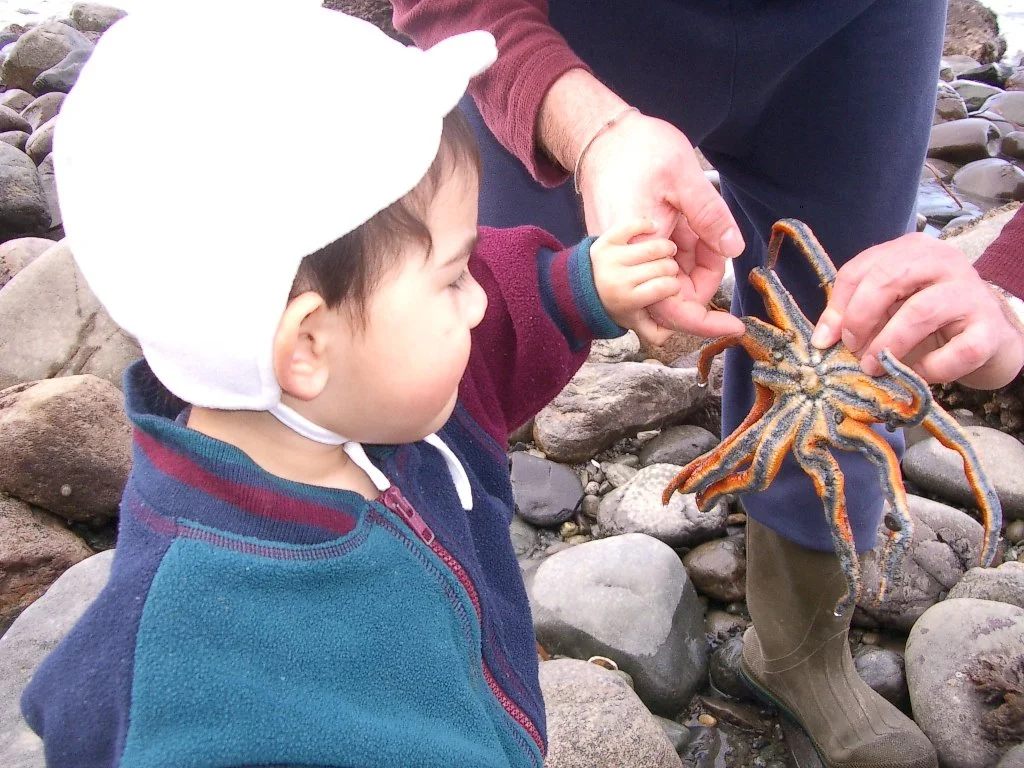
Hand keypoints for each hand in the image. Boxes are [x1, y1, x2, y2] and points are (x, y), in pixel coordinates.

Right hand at [536, 70, 744, 341]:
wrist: (602, 136)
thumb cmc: (638, 149)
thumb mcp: (682, 175)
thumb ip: (709, 215)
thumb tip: (732, 249)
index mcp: (638, 246)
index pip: (669, 304)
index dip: (701, 322)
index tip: (734, 326)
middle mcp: (628, 260)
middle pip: (671, 297)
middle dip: (704, 278)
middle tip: (720, 239)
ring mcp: (628, 256)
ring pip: (668, 282)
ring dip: (695, 264)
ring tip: (706, 225)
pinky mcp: (631, 249)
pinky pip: (661, 267)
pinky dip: (685, 256)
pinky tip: (696, 231)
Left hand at [590, 218, 684, 343]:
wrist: (579, 290)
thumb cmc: (613, 305)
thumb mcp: (632, 322)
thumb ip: (655, 332)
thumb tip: (675, 330)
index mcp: (628, 300)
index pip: (665, 287)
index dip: (673, 285)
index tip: (671, 286)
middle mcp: (619, 278)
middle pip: (663, 267)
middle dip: (671, 269)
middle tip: (668, 271)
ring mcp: (613, 258)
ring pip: (654, 247)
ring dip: (666, 248)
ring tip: (667, 252)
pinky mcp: (607, 240)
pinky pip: (633, 226)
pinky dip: (647, 225)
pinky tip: (654, 229)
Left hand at [811, 233, 1023, 388]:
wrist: (987, 332)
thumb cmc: (927, 317)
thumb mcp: (888, 306)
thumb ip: (854, 313)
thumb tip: (822, 340)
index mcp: (910, 250)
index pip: (861, 268)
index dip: (838, 306)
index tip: (826, 340)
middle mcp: (942, 261)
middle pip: (890, 277)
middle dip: (860, 317)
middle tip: (852, 348)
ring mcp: (970, 293)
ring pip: (922, 311)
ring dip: (889, 344)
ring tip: (874, 367)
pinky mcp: (989, 329)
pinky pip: (959, 350)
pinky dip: (932, 368)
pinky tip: (917, 374)